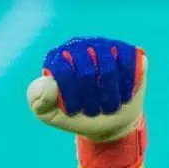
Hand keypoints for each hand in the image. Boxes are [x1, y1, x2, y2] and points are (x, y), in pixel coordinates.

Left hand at [27, 37, 145, 141]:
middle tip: (91, 110)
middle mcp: (80, 45)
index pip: (63, 71)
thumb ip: (38, 101)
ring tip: (106, 106)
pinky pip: (129, 66)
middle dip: (90, 99)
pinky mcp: (128, 51)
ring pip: (109, 69)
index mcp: (57, 57)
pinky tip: (122, 96)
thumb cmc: (73, 114)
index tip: (72, 110)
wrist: (105, 122)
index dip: (71, 96)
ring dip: (108, 97)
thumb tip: (50, 83)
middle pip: (86, 70)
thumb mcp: (49, 114)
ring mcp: (105, 45)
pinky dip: (126, 89)